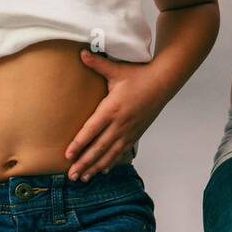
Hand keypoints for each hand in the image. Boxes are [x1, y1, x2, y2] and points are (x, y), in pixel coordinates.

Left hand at [64, 52, 166, 179]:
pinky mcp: (136, 133)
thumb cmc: (140, 75)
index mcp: (112, 108)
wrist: (164, 81)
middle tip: (71, 176)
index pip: (91, 130)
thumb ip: (98, 64)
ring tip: (84, 178)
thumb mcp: (117, 69)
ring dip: (96, 167)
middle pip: (99, 148)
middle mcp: (120, 123)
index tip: (67, 155)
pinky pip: (122, 152)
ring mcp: (129, 130)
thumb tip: (81, 53)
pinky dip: (112, 162)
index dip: (79, 144)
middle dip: (84, 163)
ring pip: (110, 154)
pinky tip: (103, 170)